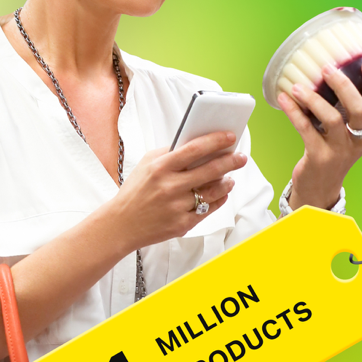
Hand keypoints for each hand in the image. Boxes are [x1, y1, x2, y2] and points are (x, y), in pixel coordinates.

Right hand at [108, 131, 246, 249]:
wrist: (121, 224)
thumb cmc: (134, 192)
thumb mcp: (146, 164)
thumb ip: (169, 153)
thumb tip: (196, 143)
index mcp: (160, 167)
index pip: (194, 149)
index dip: (215, 141)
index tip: (229, 137)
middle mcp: (170, 186)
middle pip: (210, 170)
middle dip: (230, 161)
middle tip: (240, 157)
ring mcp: (178, 207)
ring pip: (213, 192)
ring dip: (227, 182)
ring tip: (231, 177)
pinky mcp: (183, 223)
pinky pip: (208, 209)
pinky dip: (218, 200)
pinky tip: (221, 194)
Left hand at [277, 59, 361, 210]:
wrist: (319, 188)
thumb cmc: (333, 152)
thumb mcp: (349, 133)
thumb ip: (347, 109)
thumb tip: (335, 72)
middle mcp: (359, 140)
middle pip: (359, 109)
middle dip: (344, 86)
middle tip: (327, 70)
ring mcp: (339, 150)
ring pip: (332, 119)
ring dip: (313, 99)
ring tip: (297, 86)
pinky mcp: (319, 157)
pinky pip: (306, 129)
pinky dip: (294, 112)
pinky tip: (284, 99)